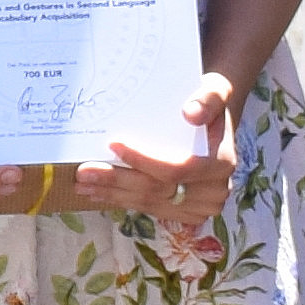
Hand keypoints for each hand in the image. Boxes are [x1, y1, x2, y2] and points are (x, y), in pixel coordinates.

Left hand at [81, 71, 242, 227]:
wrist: (214, 121)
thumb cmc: (209, 103)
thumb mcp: (214, 91)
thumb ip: (207, 99)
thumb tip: (190, 113)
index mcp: (222, 163)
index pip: (176, 169)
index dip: (142, 161)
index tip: (113, 144)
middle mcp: (215, 190)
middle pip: (158, 191)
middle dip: (116, 181)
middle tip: (82, 173)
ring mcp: (202, 206)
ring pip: (151, 203)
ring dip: (114, 195)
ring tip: (83, 185)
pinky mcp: (187, 213)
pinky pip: (152, 209)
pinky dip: (124, 200)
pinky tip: (101, 193)